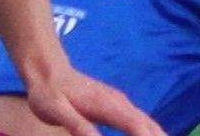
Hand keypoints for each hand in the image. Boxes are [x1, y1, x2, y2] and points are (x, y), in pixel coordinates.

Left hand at [25, 63, 167, 135]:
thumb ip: (77, 126)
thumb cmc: (49, 93)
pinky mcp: (118, 108)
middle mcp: (120, 103)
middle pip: (150, 127)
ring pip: (149, 124)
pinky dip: (152, 134)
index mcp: (108, 105)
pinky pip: (142, 123)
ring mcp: (121, 104)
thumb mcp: (56, 111)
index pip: (138, 127)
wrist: (47, 70)